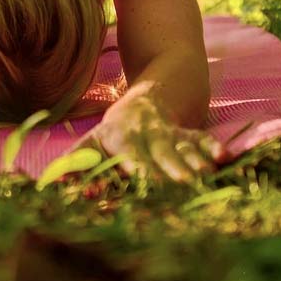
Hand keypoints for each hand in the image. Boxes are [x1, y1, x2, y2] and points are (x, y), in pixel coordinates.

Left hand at [74, 96, 221, 182]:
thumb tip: (54, 182)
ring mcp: (171, 132)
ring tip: (206, 174)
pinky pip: (203, 139)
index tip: (145, 182)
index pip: (131, 154)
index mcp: (122, 137)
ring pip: (184, 146)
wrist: (150, 96)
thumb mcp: (93, 141)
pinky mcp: (190, 132)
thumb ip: (76, 162)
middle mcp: (148, 133)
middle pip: (161, 152)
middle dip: (172, 167)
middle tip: (182, 184)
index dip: (138, 168)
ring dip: (195, 159)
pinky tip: (226, 157)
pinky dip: (214, 147)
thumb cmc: (115, 131)